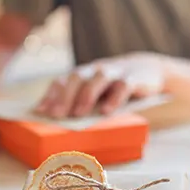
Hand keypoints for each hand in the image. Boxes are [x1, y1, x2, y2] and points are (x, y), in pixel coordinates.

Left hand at [34, 53, 165, 118]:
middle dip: (64, 97)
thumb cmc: (114, 87)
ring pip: (98, 79)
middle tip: (56, 115)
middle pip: (77, 78)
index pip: (62, 81)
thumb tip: (55, 119)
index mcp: (84, 74)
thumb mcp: (96, 92)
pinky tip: (107, 111)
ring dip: (86, 96)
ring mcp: (115, 72)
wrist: (149, 70)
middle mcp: (95, 70)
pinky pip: (123, 86)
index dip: (50, 95)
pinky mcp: (134, 78)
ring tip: (77, 114)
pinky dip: (114, 98)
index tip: (40, 111)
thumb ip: (79, 102)